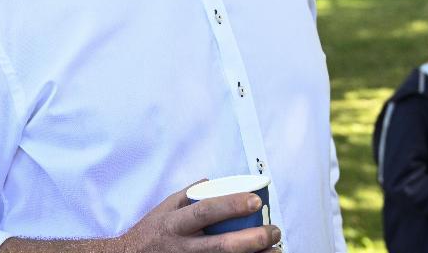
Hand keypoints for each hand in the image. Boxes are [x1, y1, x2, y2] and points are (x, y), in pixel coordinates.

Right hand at [116, 181, 281, 252]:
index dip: (231, 205)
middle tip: (275, 230)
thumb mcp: (164, 209)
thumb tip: (214, 181)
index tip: (255, 199)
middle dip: (252, 239)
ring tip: (277, 250)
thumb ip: (189, 194)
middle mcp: (182, 247)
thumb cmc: (151, 234)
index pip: (206, 212)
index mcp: (176, 224)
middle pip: (221, 246)